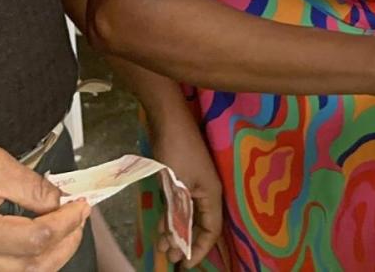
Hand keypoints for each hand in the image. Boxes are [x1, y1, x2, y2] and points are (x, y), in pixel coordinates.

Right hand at [0, 135, 90, 271]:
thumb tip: (64, 202)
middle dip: (66, 240)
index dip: (65, 222)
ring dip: (55, 252)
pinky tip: (50, 235)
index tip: (81, 203)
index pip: (33, 240)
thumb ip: (34, 186)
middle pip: (32, 265)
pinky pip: (14, 270)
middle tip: (81, 213)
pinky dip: (38, 256)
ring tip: (70, 223)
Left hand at [147, 111, 222, 267]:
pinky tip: (161, 226)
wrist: (168, 118)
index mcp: (212, 194)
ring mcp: (196, 183)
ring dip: (177, 231)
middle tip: (168, 256)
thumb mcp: (176, 186)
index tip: (185, 264)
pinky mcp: (184, 177)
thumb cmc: (177, 150)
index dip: (201, 250)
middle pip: (201, 225)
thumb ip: (178, 214)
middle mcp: (207, 191)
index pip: (211, 230)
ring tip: (162, 244)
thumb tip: (178, 241)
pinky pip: (182, 205)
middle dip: (186, 243)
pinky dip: (172, 217)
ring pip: (189, 216)